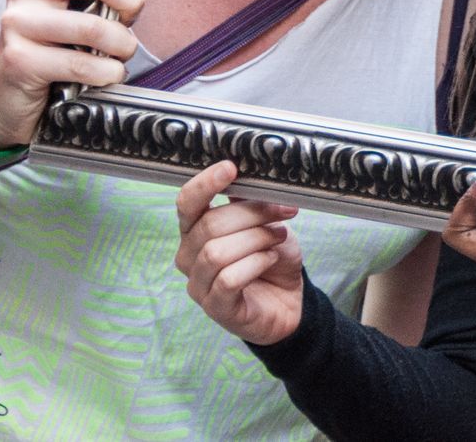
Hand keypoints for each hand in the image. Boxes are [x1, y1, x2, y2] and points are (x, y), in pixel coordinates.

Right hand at [0, 0, 148, 146]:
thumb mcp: (75, 4)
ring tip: (120, 54)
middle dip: (130, 0)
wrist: (7, 94)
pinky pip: (81, 62)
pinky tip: (108, 73)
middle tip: (132, 19)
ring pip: (93, 26)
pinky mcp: (19, 57)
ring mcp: (18, 21)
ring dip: (122, 45)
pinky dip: (108, 72)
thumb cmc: (54, 44)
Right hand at [174, 161, 305, 345]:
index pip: (187, 203)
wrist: (288, 300)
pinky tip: (270, 259)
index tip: (230, 168)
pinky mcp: (215, 307)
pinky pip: (228, 279)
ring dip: (256, 239)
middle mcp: (189, 256)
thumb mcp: (264, 223)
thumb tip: (250, 174)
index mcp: (195, 230)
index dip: (205, 184)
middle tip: (283, 213)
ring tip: (278, 238)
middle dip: (253, 214)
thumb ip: (250, 202)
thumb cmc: (271, 258)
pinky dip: (255, 263)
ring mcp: (198, 284)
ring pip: (217, 252)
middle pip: (210, 225)